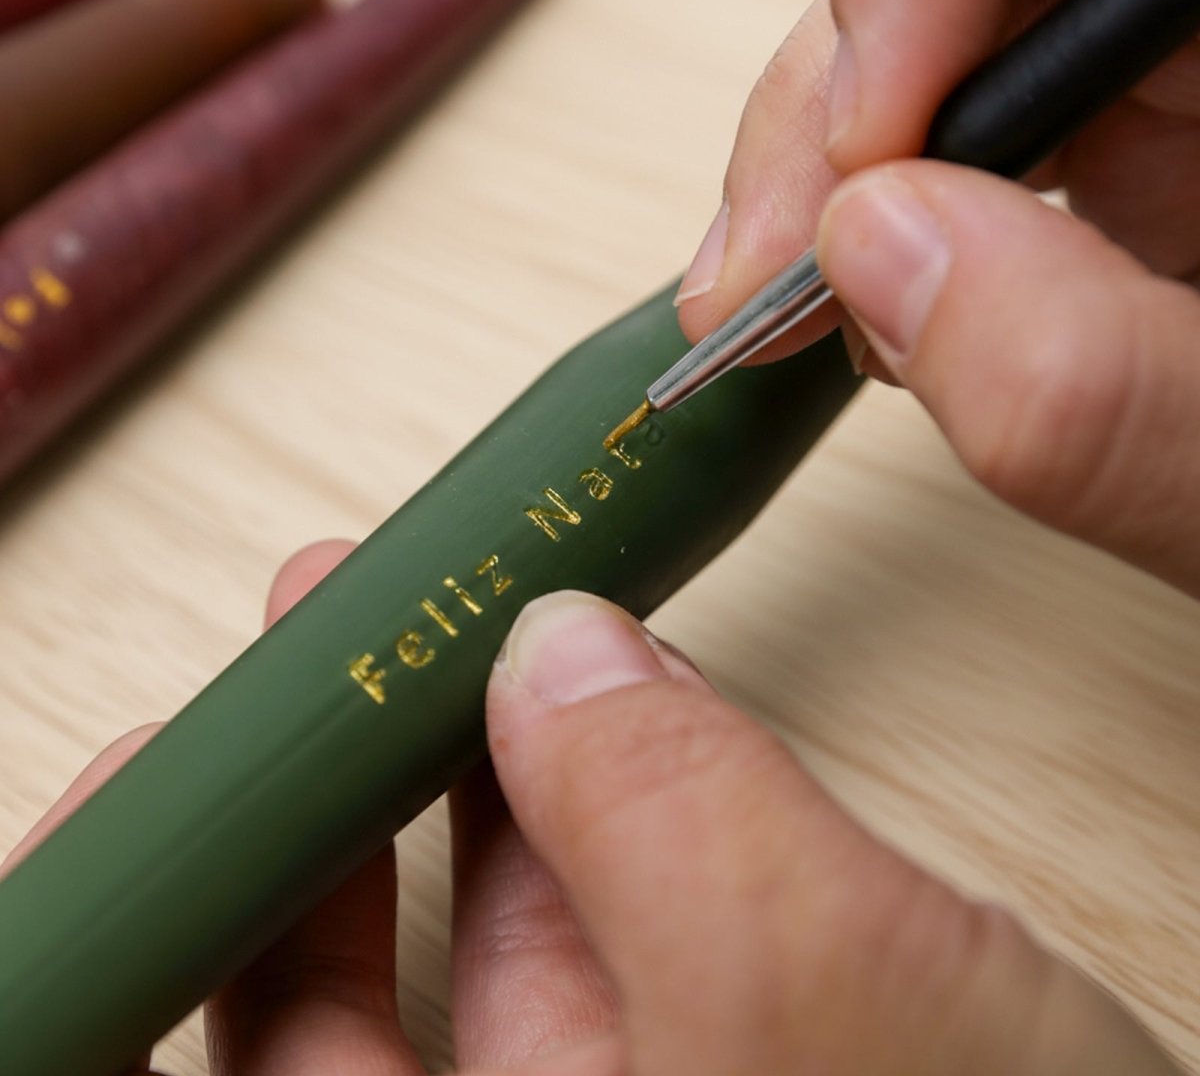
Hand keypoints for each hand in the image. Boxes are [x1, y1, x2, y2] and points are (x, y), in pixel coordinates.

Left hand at [1, 549, 1182, 1072]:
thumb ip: (680, 828)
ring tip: (447, 648)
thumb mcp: (840, 1017)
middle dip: (318, 812)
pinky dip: (579, 841)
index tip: (170, 773)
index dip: (159, 926)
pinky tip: (583, 733)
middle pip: (329, 1023)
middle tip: (324, 653)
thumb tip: (559, 653)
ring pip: (477, 978)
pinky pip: (596, 969)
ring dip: (457, 798)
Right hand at [675, 0, 1199, 597]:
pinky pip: (964, 113)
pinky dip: (868, 206)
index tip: (861, 141)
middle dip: (833, 89)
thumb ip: (1104, 382)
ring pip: (942, 18)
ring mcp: (1176, 66)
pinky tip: (844, 297)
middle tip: (768, 262)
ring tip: (776, 306)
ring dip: (824, 163)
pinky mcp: (1132, 132)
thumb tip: (875, 245)